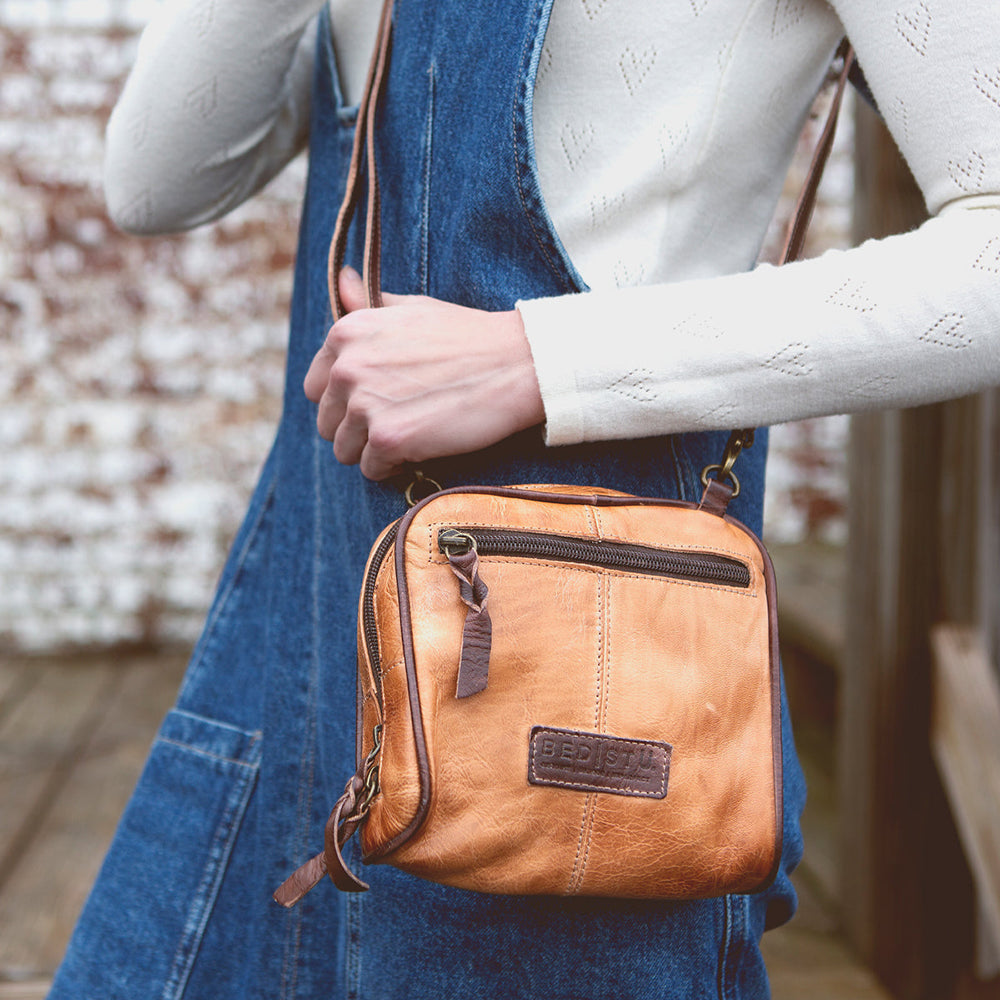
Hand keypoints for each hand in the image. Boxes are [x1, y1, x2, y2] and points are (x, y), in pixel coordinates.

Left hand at [303, 267, 544, 479]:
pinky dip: (395, 467)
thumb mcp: (412, 308)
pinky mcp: (389, 438)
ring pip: (345, 451)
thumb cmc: (468, 335)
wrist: (515, 363)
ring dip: (375, 450)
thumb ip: (367, 304)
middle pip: (328, 423)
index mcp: (346, 334)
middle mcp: (347, 369)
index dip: (346, 400)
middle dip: (358, 429)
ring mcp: (365, 405)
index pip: (316, 387)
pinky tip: (422, 447)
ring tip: (412, 434)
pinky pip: (372, 469)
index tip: (378, 400)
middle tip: (401, 420)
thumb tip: (343, 279)